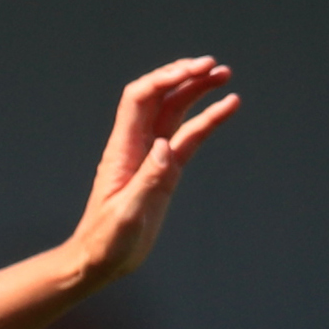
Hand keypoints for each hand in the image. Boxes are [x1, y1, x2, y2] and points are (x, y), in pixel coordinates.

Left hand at [66, 57, 240, 288]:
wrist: (99, 263)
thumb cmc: (105, 243)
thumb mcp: (126, 214)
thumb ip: (147, 180)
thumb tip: (165, 147)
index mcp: (122, 150)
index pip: (140, 98)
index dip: (165, 78)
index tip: (194, 69)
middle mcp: (136, 146)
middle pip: (160, 97)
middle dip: (184, 76)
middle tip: (214, 65)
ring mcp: (153, 156)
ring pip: (176, 112)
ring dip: (198, 90)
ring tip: (225, 75)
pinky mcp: (166, 170)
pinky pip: (190, 137)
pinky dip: (208, 120)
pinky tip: (229, 106)